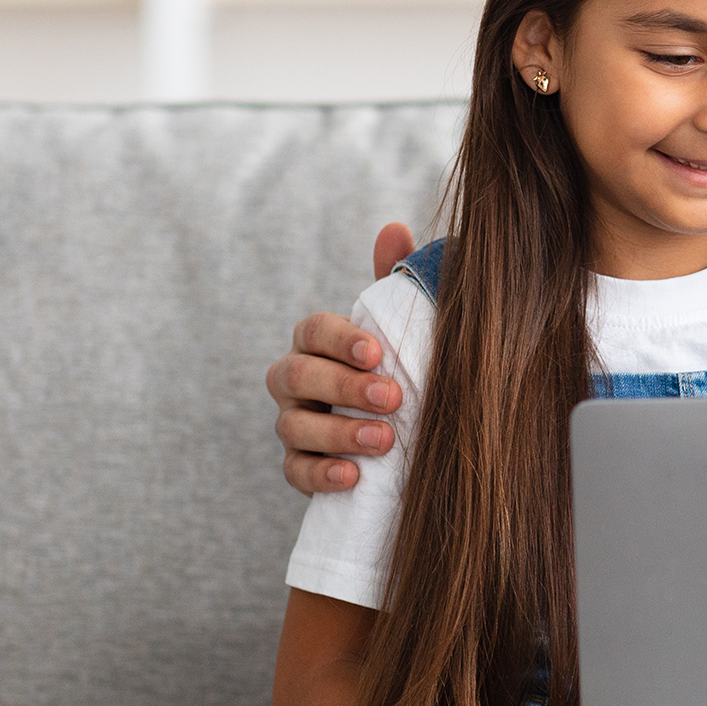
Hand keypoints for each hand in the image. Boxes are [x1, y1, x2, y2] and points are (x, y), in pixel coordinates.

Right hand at [267, 222, 416, 494]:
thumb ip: (396, 280)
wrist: (414, 430)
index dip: (340, 339)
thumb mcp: (405, 325)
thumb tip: (395, 227)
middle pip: (297, 376)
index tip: (377, 351)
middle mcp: (296, 381)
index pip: (313, 330)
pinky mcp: (301, 467)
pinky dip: (320, 475)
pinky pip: (294, 472)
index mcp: (319, 341)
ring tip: (386, 440)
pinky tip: (353, 477)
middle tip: (393, 398)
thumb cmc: (403, 366)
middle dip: (342, 386)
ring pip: (293, 427)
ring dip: (338, 433)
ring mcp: (294, 424)